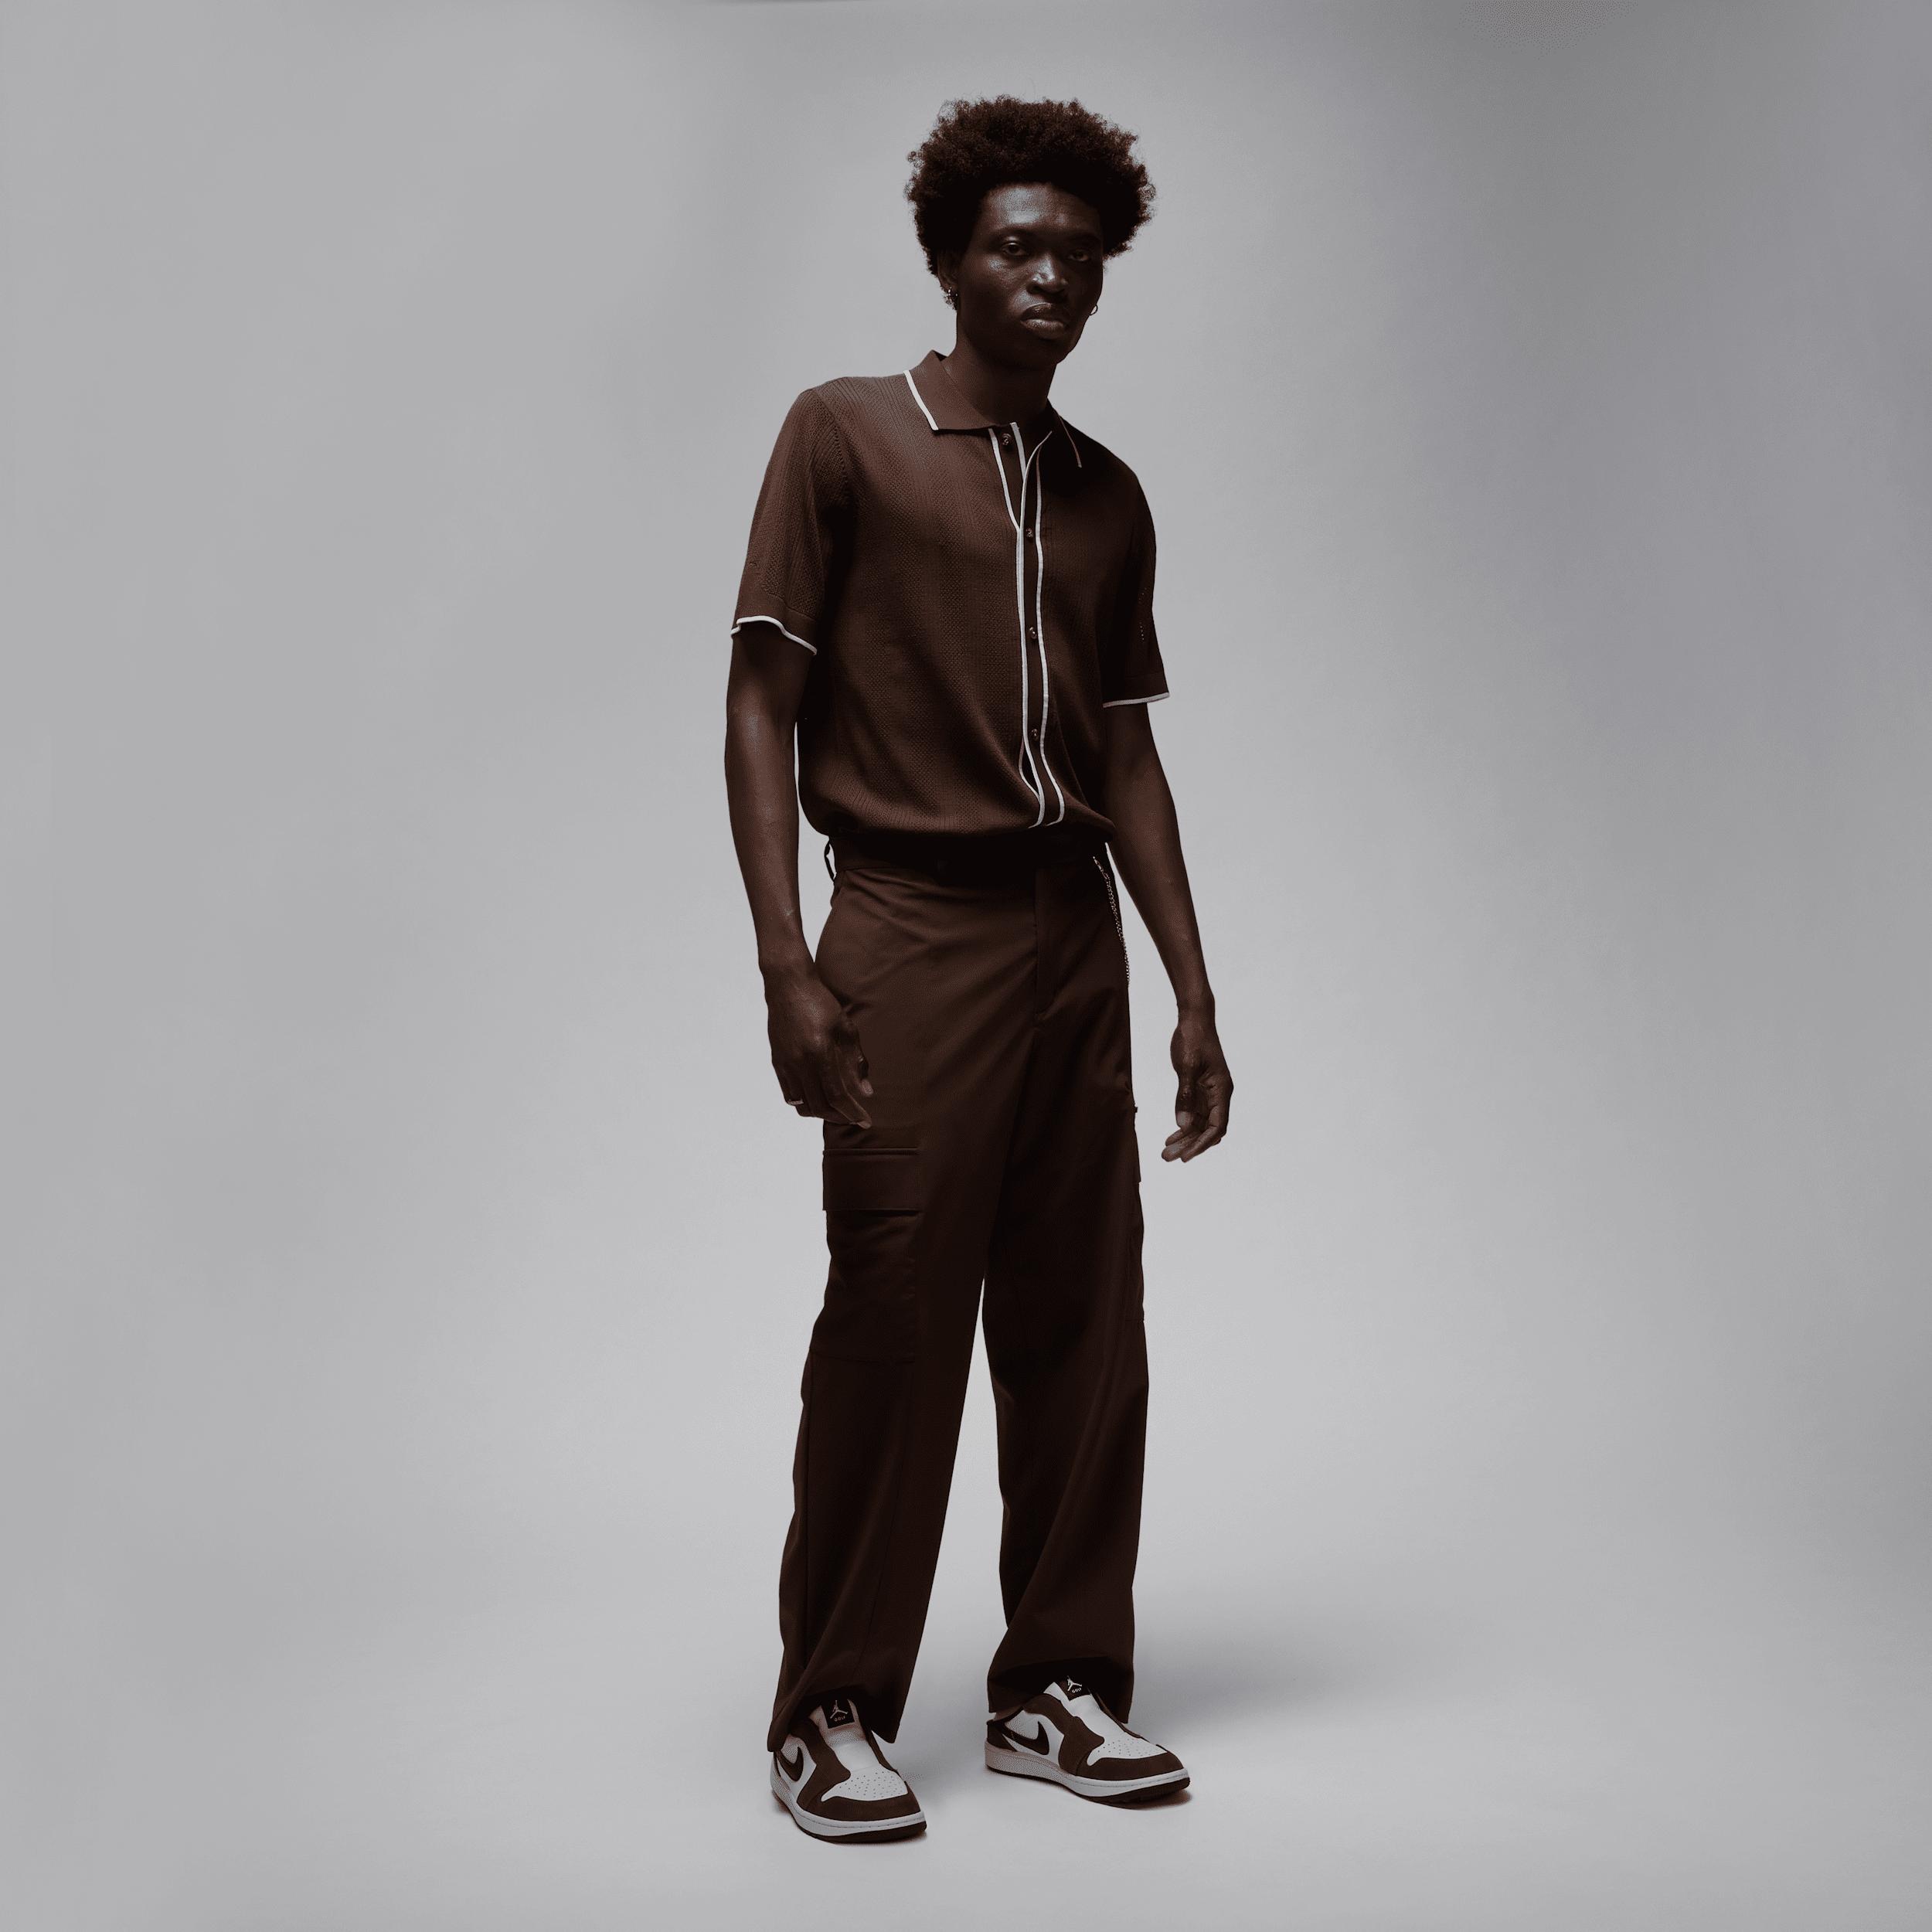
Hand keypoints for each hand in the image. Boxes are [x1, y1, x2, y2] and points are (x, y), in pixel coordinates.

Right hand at [766, 965, 872, 1125]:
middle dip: (840, 1116)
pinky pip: (790, 1095)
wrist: (788, 986)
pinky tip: (818, 1098)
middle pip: (820, 1106)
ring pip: (803, 1105)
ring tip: (837, 1109)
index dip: (853, 1112)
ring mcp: (785, 1063)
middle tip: (854, 1117)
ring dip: (822, 1112)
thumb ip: (856, 1061)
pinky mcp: (777, 1062)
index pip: (837, 1096)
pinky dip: (806, 1103)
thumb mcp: (846, 1028)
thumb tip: (865, 1091)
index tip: (866, 1120)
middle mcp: (799, 1062)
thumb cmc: (820, 1002)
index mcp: (819, 1052)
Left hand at [1163, 1012, 1230, 1161]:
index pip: (1217, 1126)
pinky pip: (1193, 1114)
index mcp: (1221, 1090)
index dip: (1202, 1144)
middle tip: (1168, 1158)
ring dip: (1184, 1138)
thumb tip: (1184, 1125)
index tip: (1186, 1156)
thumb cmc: (1193, 1038)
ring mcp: (1209, 1093)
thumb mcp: (1187, 1067)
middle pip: (1208, 1129)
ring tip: (1166, 1152)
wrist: (1194, 1019)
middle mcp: (1218, 1094)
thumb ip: (1185, 1096)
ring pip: (1199, 1124)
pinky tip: (1170, 1135)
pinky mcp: (1198, 1089)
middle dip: (1190, 1145)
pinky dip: (1183, 1125)